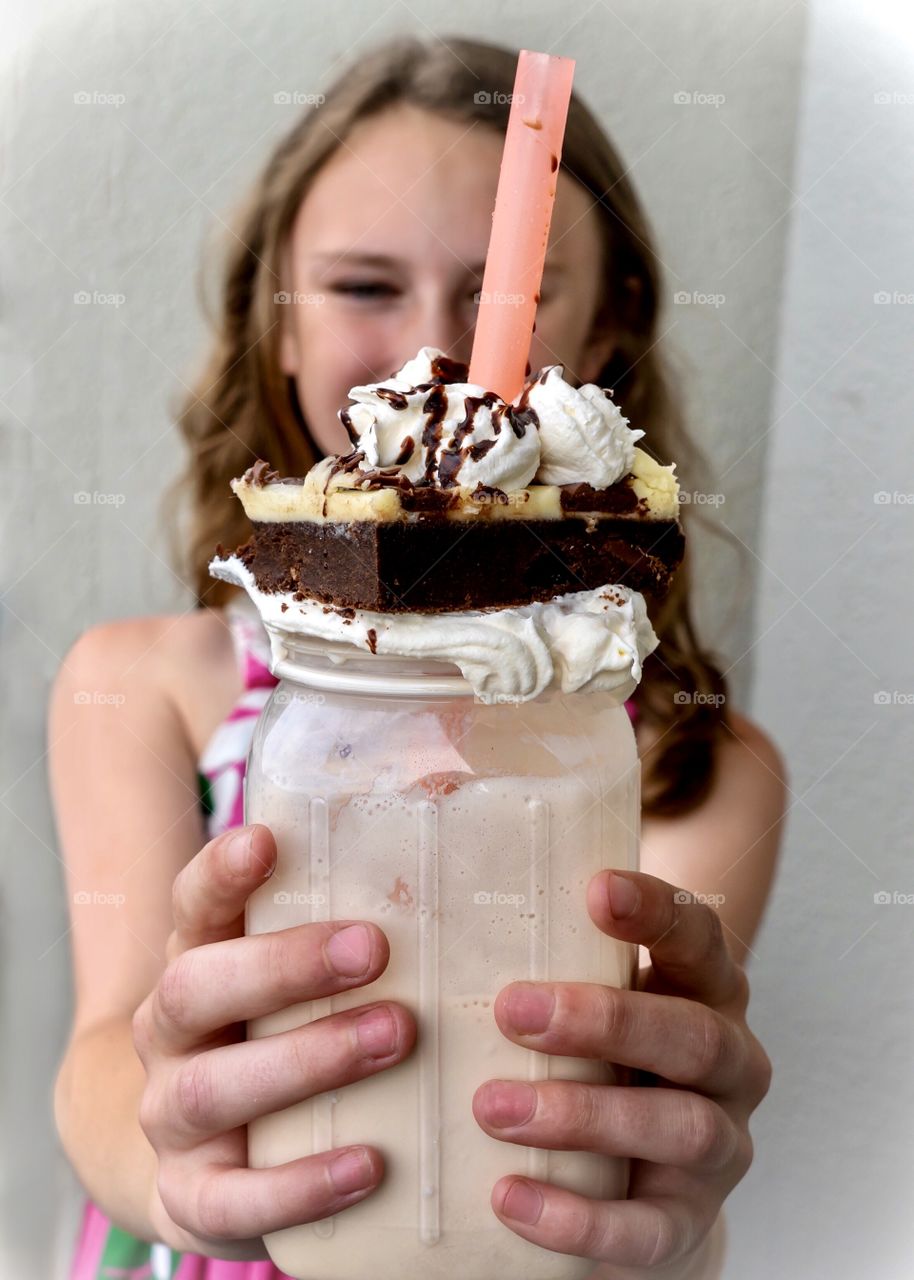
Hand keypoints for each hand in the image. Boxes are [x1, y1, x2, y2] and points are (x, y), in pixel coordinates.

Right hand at [132, 824, 415, 1259]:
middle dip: (282, 966)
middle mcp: (169, 1034)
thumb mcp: (296, 979)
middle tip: (374, 948)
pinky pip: (233, 1197)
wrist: (204, 1161)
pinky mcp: (192, 1197)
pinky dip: (300, 1184)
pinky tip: (369, 1162)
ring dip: (306, 1059)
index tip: (266, 839)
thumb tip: (444, 803)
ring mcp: (170, 1117)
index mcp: (196, 962)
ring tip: (396, 1035)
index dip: (221, 872)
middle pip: (194, 987)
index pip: (192, 905)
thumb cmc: (278, 1037)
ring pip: (212, 1087)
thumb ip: (350, 915)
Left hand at [472, 870, 771, 1278]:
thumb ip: (548, 942)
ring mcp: (720, 1147)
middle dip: (605, 1021)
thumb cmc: (596, 1053)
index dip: (657, 911)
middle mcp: (731, 1063)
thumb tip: (443, 865)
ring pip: (680, 1128)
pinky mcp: (689, 1223)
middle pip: (694, 1036)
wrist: (633, 1176)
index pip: (700, 937)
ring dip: (583, 1115)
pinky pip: (648, 1231)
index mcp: (707, 990)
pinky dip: (578, 1218)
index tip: (597, 888)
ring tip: (491, 1107)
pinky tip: (508, 1195)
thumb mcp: (589, 991)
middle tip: (512, 1011)